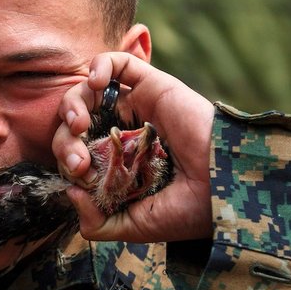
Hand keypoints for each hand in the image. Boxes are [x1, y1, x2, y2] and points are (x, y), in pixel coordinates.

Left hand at [52, 53, 213, 242]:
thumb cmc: (187, 210)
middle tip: (78, 161)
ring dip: (72, 106)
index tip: (81, 177)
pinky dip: (99, 65)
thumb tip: (70, 193)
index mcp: (118, 164)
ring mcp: (137, 108)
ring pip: (87, 94)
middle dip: (65, 142)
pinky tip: (94, 85)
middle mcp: (124, 133)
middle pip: (75, 126)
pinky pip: (119, 63)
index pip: (76, 153)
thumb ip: (97, 223)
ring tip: (80, 125)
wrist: (225, 187)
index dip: (67, 162)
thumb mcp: (134, 226)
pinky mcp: (152, 86)